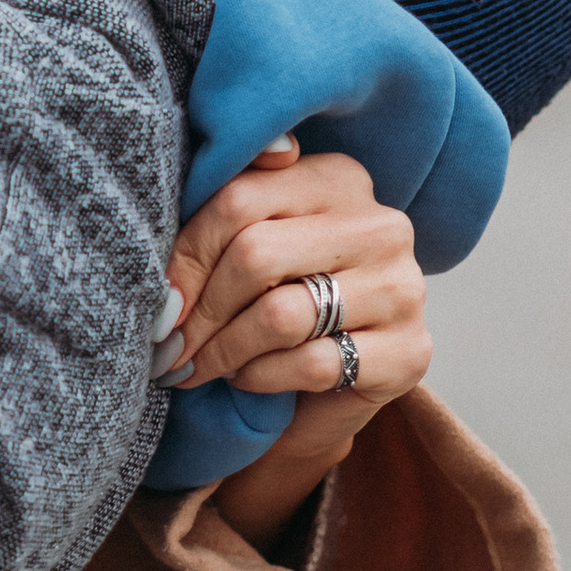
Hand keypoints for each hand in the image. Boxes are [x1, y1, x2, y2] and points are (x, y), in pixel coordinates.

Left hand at [159, 140, 431, 551]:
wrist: (325, 392)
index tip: (161, 300)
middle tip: (169, 346)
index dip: (186, 257)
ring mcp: (403, 289)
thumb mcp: (245, 246)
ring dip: (224, 350)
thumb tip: (161, 247)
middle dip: (199, 311)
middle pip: (256, 255)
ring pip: (281, 315)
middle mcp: (382, 226)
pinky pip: (310, 364)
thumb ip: (216, 219)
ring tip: (200, 364)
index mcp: (337, 179)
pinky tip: (247, 378)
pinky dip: (260, 378)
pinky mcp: (410, 352)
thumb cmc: (274, 302)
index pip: (239, 200)